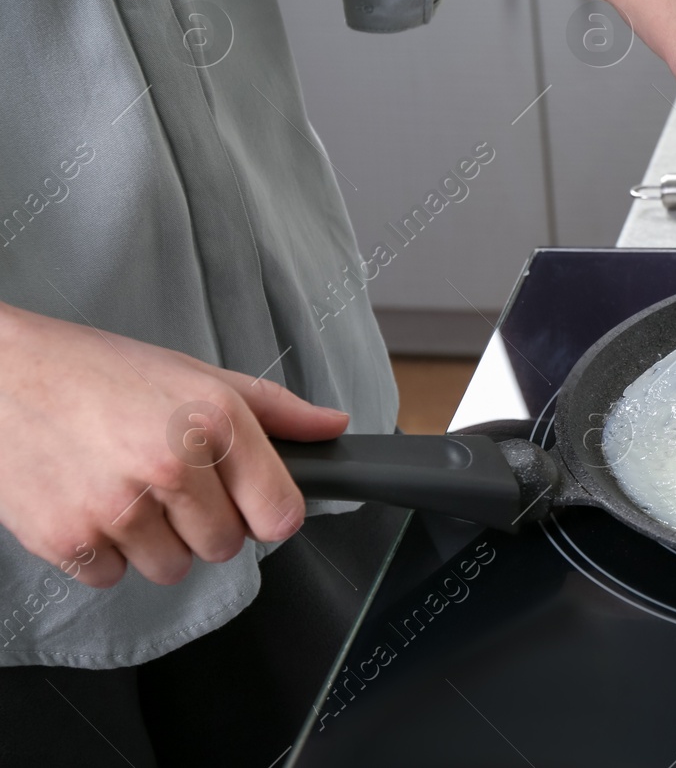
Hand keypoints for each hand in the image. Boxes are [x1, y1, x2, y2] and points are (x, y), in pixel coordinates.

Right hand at [0, 303, 350, 587]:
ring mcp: (118, 508)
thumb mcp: (196, 376)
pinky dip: (105, 552)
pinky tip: (90, 502)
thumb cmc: (98, 372)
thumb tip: (334, 427)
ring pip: (173, 569)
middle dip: (205, 523)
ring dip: (156, 542)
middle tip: (169, 482)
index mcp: (213, 421)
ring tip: (125, 488)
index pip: (282, 515)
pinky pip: (114, 578)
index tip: (249, 500)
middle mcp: (171, 466)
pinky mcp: (68, 540)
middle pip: (226, 547)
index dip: (267, 512)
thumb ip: (274, 410)